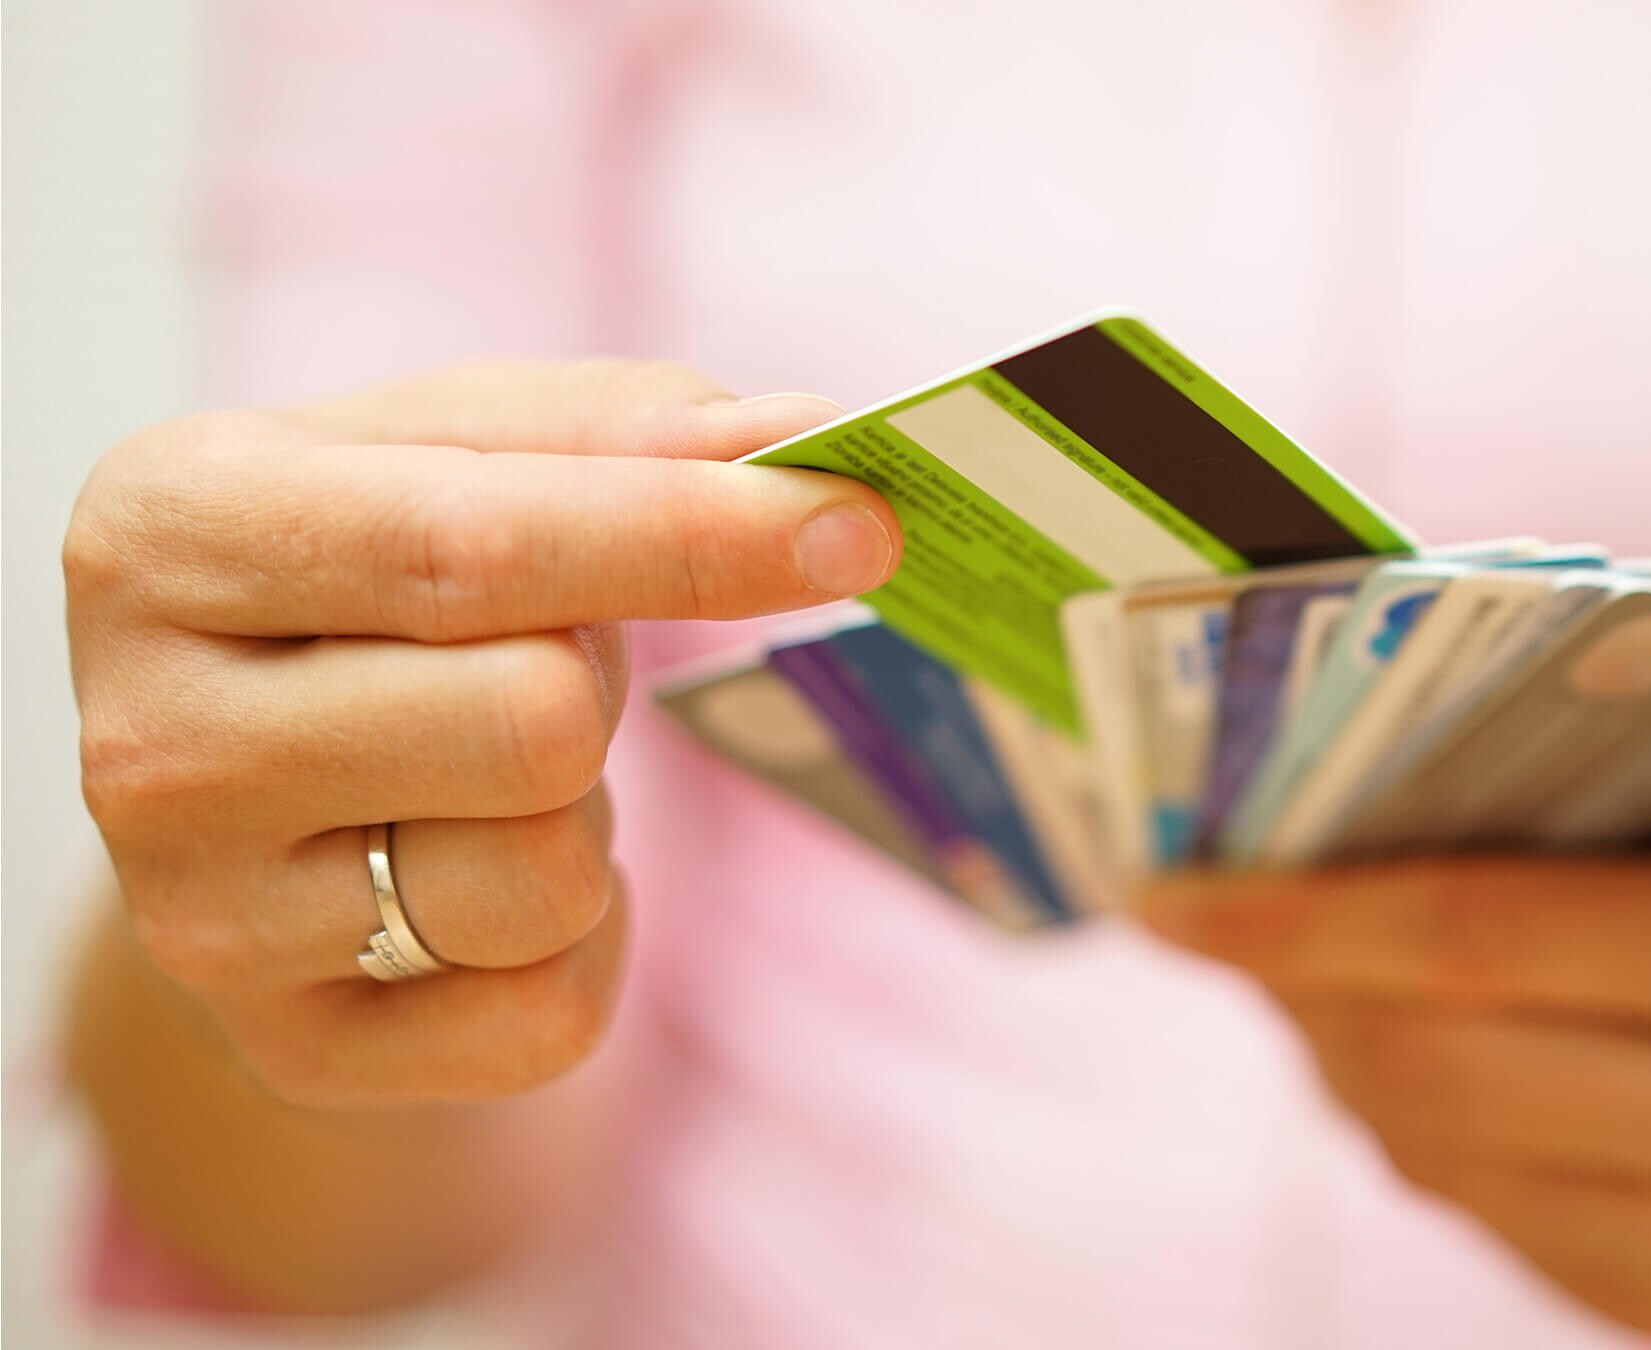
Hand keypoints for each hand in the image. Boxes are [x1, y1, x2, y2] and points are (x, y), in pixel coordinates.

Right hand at [66, 361, 896, 1105]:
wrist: (233, 779)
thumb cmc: (366, 575)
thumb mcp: (449, 450)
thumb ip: (620, 428)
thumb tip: (804, 436)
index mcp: (171, 534)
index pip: (473, 548)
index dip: (689, 536)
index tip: (860, 528)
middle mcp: (151, 739)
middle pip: (533, 721)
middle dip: (597, 679)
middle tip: (545, 654)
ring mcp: (206, 921)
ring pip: (551, 878)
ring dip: (583, 813)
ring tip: (489, 768)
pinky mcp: (296, 1050)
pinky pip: (555, 1011)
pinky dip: (584, 938)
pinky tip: (489, 872)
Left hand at [1142, 799, 1650, 1332]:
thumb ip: (1543, 801)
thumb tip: (1302, 815)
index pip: (1478, 936)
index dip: (1299, 916)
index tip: (1166, 891)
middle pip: (1438, 1072)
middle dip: (1303, 997)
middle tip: (1223, 926)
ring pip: (1438, 1159)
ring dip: (1346, 1065)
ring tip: (1317, 982)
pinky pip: (1484, 1222)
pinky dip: (1416, 1136)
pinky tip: (1412, 1066)